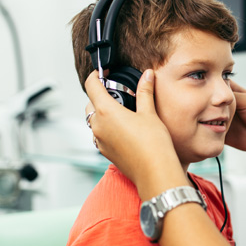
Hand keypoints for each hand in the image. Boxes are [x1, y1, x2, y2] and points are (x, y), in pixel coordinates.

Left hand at [84, 70, 185, 198]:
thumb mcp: (149, 113)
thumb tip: (147, 76)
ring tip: (121, 110)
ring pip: (93, 120)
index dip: (96, 75)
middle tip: (117, 92)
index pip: (91, 86)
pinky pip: (99, 134)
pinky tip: (123, 128)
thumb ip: (145, 92)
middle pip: (90, 103)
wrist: (155, 173)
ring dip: (102, 112)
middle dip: (100, 95)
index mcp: (106, 112)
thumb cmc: (153, 145)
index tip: (103, 72)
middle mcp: (98, 126)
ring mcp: (99, 141)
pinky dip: (106, 127)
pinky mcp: (105, 152)